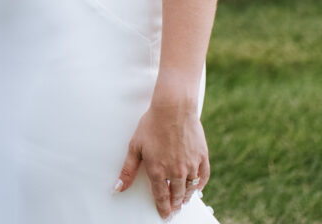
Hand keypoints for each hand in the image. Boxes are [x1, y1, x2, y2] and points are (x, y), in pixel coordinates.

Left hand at [113, 100, 209, 218]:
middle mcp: (175, 171)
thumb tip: (118, 188)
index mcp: (157, 170)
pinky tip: (196, 187)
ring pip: (190, 188)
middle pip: (176, 195)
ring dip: (186, 197)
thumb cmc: (152, 124)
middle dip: (174, 205)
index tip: (164, 215)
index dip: (162, 208)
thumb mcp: (134, 146)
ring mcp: (190, 165)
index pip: (161, 197)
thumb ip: (127, 170)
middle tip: (173, 210)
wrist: (173, 108)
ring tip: (183, 201)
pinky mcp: (201, 156)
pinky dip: (200, 185)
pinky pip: (203, 177)